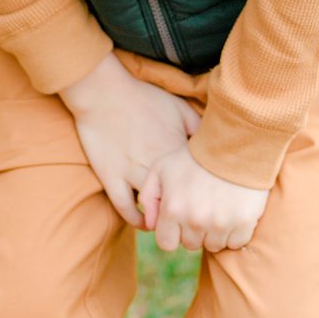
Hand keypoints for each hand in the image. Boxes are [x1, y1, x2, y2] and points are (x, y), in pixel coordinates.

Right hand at [58, 54, 200, 226]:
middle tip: (194, 220)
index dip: (206, 194)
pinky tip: (145, 224)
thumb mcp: (178, 107)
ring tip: (173, 225)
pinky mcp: (111, 177)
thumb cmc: (143, 97)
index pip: (198, 181)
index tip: (210, 202)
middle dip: (188, 213)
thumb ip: (198, 126)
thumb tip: (215, 142)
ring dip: (164, 220)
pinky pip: (125, 208)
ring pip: (153, 208)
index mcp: (174, 148)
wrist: (103, 92)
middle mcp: (155, 165)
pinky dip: (136, 220)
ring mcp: (131, 172)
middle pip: (177, 199)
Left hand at [140, 145, 269, 253]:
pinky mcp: (244, 223)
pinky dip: (236, 232)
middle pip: (191, 244)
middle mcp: (195, 221)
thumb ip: (148, 196)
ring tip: (218, 206)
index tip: (180, 219)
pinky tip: (233, 210)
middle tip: (202, 206)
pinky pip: (236, 242)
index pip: (166, 243)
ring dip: (214, 232)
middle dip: (193, 230)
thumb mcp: (161, 167)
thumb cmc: (195, 156)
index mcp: (173, 209)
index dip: (172, 233)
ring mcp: (221, 224)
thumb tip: (150, 225)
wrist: (235, 143)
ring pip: (214, 245)